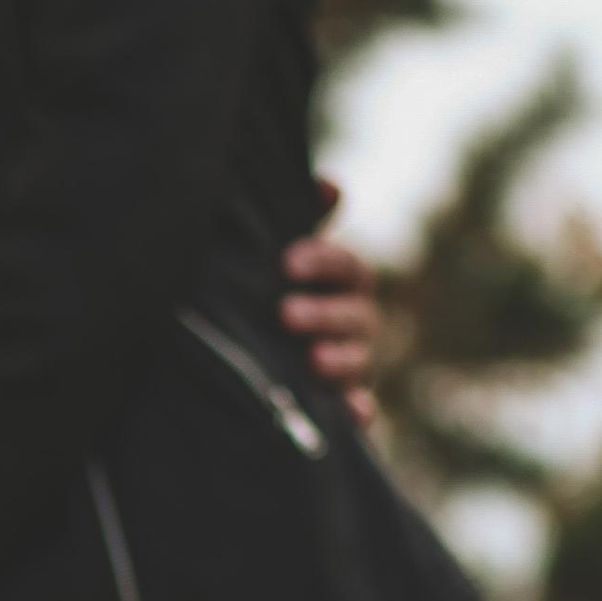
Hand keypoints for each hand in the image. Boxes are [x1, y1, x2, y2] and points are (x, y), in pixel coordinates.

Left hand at [282, 185, 377, 425]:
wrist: (241, 366)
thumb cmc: (267, 298)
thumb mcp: (275, 263)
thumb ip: (297, 223)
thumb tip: (328, 187)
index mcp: (338, 286)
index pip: (345, 268)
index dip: (323, 261)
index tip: (287, 262)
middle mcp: (351, 324)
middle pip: (356, 314)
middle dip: (324, 312)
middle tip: (285, 313)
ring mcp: (351, 368)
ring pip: (360, 361)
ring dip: (341, 358)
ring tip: (313, 359)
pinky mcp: (342, 410)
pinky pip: (361, 413)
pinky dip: (360, 413)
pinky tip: (353, 414)